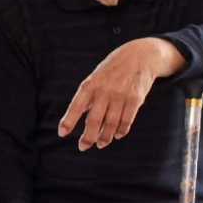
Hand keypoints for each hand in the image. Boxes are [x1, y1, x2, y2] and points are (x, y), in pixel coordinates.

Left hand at [59, 36, 186, 150]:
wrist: (140, 55)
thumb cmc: (111, 70)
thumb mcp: (95, 78)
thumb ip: (87, 97)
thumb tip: (79, 119)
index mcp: (90, 85)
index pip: (76, 106)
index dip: (68, 121)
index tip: (62, 134)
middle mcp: (104, 91)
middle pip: (94, 120)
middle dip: (88, 137)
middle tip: (83, 147)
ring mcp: (121, 95)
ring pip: (111, 124)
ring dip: (105, 137)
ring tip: (100, 144)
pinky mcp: (136, 99)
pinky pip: (127, 120)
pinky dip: (121, 130)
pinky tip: (116, 135)